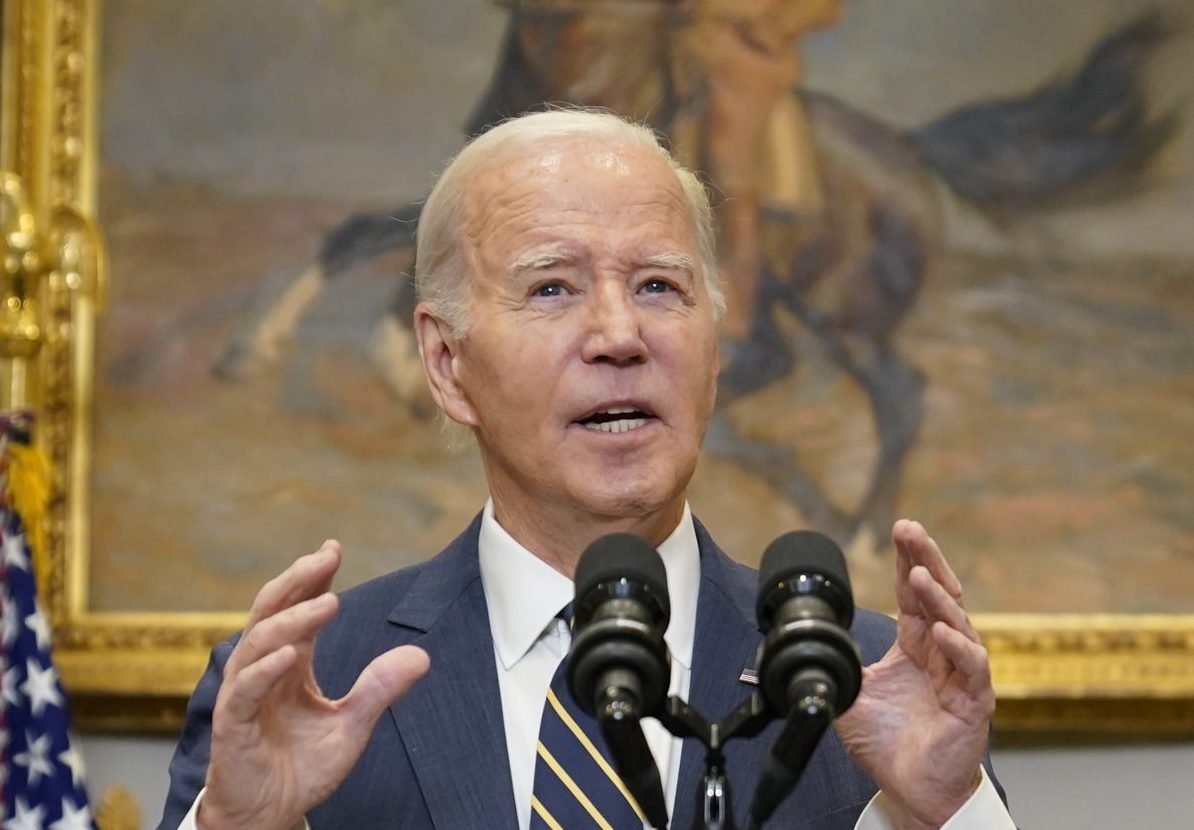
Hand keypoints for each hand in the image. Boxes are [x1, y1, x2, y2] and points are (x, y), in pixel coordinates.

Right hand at [198, 541, 429, 829]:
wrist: (269, 816)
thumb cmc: (301, 768)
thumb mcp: (351, 725)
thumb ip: (380, 689)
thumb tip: (421, 656)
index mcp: (289, 664)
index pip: (297, 609)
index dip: (312, 579)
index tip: (333, 549)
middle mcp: (263, 670)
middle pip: (273, 610)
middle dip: (299, 580)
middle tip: (325, 558)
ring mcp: (244, 695)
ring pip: (260, 642)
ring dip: (294, 620)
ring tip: (329, 604)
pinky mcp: (232, 725)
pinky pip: (245, 691)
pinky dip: (266, 670)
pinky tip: (291, 655)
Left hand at [834, 520, 994, 829]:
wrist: (910, 789)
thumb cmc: (888, 743)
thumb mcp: (850, 693)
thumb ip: (836, 661)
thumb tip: (803, 638)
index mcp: (917, 646)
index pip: (914, 594)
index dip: (908, 560)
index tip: (899, 529)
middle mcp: (943, 653)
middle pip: (941, 595)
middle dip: (926, 559)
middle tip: (911, 530)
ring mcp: (962, 675)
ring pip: (959, 624)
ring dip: (938, 598)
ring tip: (918, 574)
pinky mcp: (974, 703)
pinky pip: (971, 669)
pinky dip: (958, 648)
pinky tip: (943, 631)